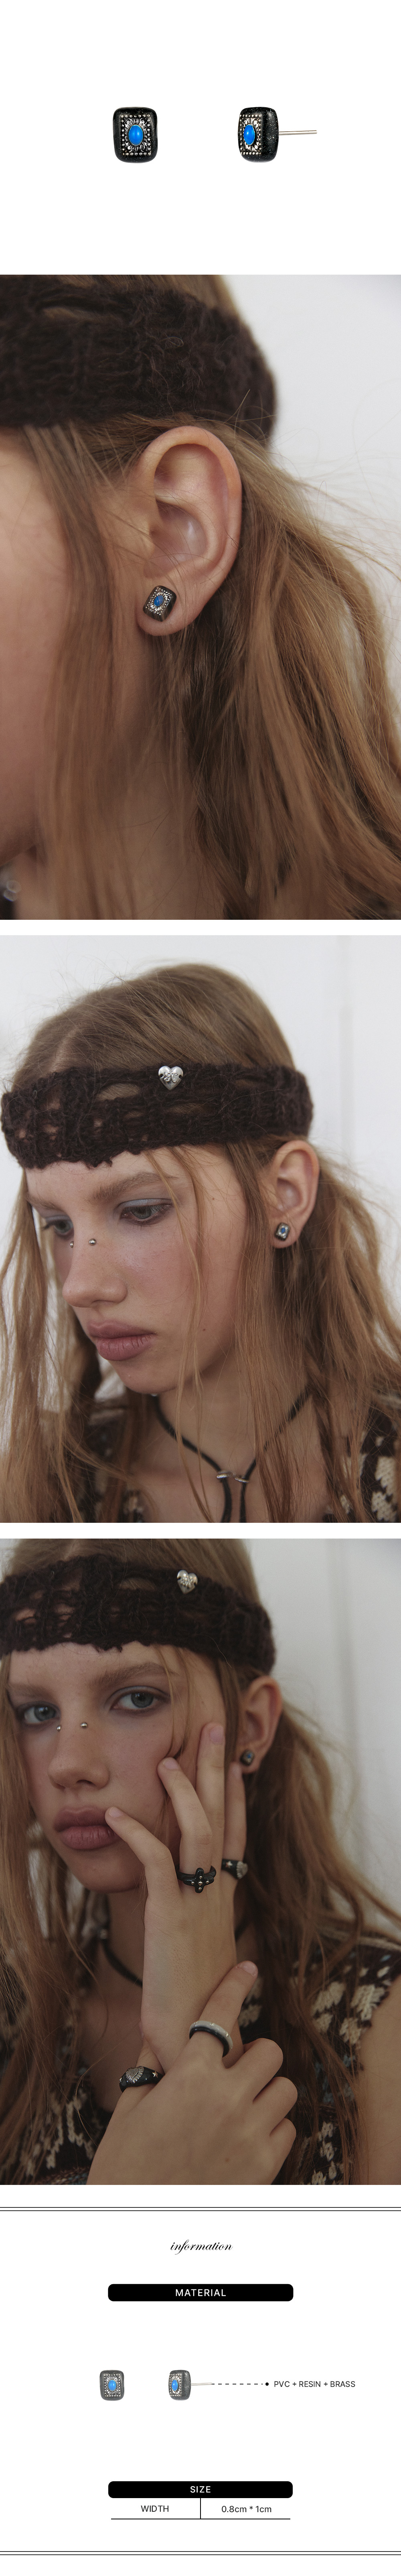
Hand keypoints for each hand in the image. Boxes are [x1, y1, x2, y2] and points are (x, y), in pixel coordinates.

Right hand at [86, 1961, 297, 2184]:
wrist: (139, 2223)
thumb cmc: (125, 2165)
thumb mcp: (130, 2108)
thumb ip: (151, 2066)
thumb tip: (162, 2036)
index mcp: (190, 2077)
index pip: (220, 2016)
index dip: (235, 1985)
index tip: (246, 1969)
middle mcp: (226, 2099)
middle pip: (269, 2051)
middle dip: (255, 2055)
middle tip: (237, 2069)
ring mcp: (249, 2133)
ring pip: (284, 2089)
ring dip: (266, 2091)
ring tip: (244, 2103)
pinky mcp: (264, 2166)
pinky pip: (287, 2129)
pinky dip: (273, 2127)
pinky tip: (249, 2134)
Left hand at [105, 1728, 246, 2068]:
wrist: (196, 2036)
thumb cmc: (195, 1998)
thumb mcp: (198, 1946)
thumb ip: (193, 1917)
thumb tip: (184, 1901)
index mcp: (223, 1899)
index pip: (234, 1835)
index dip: (235, 1796)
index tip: (235, 1761)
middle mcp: (216, 1894)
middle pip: (222, 1819)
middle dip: (217, 1771)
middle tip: (212, 1728)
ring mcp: (196, 1903)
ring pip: (197, 1831)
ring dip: (183, 1791)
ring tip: (167, 1759)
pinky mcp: (170, 1915)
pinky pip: (157, 1863)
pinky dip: (138, 1835)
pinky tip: (116, 1816)